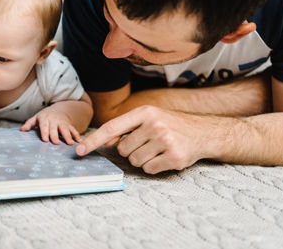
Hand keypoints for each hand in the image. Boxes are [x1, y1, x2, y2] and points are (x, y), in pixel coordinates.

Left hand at [20, 109, 80, 144]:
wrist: (58, 109)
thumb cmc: (45, 117)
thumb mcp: (36, 118)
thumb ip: (29, 124)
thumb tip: (22, 130)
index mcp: (44, 118)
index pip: (44, 126)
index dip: (44, 132)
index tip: (45, 139)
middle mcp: (54, 120)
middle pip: (54, 128)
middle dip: (55, 135)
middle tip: (56, 143)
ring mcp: (62, 122)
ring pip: (65, 129)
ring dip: (68, 136)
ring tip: (69, 143)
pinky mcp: (69, 125)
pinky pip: (73, 129)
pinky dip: (76, 135)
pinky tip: (79, 141)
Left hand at [75, 105, 208, 173]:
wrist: (204, 133)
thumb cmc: (171, 126)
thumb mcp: (150, 119)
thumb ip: (127, 128)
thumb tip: (105, 140)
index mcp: (144, 112)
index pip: (111, 128)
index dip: (93, 141)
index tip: (79, 151)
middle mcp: (153, 124)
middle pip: (123, 150)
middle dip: (132, 150)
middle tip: (149, 143)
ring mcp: (165, 140)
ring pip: (135, 161)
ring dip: (143, 160)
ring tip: (158, 150)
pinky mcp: (174, 156)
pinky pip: (149, 170)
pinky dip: (154, 167)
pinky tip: (166, 158)